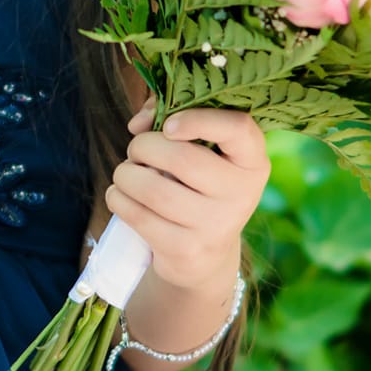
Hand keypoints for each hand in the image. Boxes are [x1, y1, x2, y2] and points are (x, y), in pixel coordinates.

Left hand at [107, 104, 269, 293]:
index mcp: (252, 161)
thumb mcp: (199, 148)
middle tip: (136, 150)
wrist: (205, 254)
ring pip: (155, 190)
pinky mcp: (187, 250)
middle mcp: (241, 194)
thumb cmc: (196, 183)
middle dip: (143, 146)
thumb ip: (169, 116)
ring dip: (125, 174)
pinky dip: (118, 199)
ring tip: (125, 173)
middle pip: (182, 159)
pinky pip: (140, 217)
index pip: (238, 128)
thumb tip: (138, 124)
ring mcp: (216, 226)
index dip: (198, 119)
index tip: (168, 124)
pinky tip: (120, 195)